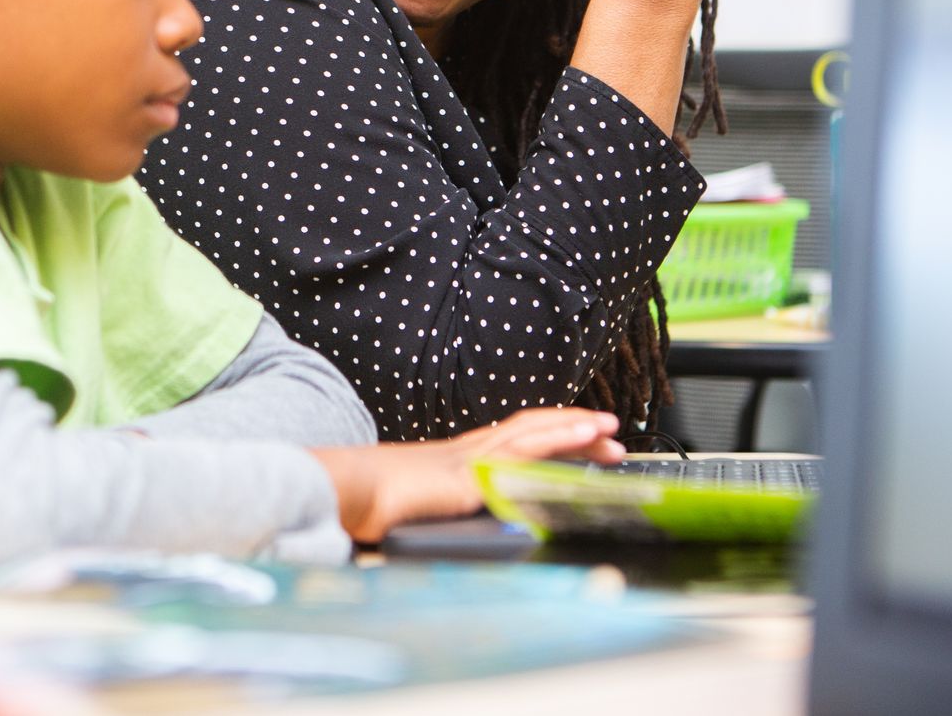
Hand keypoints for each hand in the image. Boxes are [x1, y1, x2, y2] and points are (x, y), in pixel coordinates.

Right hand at [312, 407, 621, 543]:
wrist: (338, 491)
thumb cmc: (365, 503)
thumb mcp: (414, 506)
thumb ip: (440, 509)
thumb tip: (454, 522)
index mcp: (455, 459)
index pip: (514, 438)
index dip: (551, 434)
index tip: (583, 437)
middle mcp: (465, 452)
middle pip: (531, 430)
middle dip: (574, 430)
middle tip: (613, 432)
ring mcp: (466, 461)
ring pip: (531, 436)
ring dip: (573, 432)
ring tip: (608, 431)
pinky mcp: (465, 478)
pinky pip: (518, 459)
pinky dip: (552, 449)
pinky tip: (575, 449)